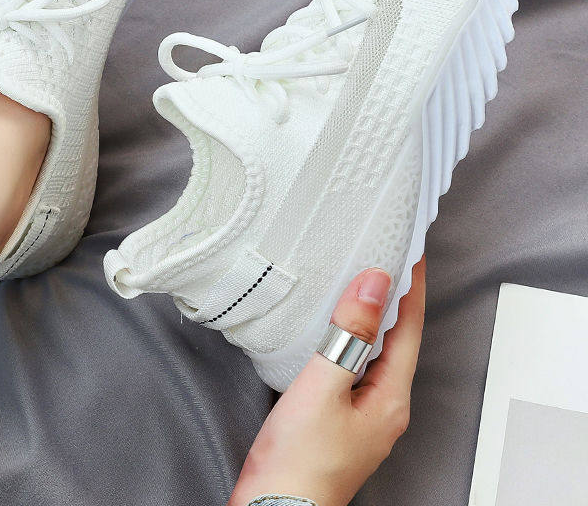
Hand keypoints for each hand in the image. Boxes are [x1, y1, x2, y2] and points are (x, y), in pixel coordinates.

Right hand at [229, 258, 425, 505]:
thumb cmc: (299, 460)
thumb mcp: (323, 386)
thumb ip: (349, 334)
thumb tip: (374, 285)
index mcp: (391, 398)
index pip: (409, 328)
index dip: (411, 288)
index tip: (412, 253)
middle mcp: (385, 406)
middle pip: (398, 340)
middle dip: (395, 299)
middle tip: (388, 259)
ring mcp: (364, 414)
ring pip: (376, 353)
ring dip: (373, 317)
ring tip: (364, 283)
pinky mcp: (341, 418)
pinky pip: (356, 366)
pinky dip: (352, 338)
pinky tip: (336, 330)